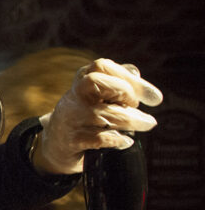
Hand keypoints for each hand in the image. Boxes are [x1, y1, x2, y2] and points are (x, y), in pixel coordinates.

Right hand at [32, 58, 162, 174]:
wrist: (56, 143)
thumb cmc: (83, 115)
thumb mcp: (93, 95)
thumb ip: (114, 82)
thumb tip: (136, 74)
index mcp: (81, 81)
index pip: (101, 66)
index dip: (128, 77)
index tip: (153, 96)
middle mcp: (74, 97)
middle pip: (95, 82)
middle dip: (124, 92)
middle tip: (136, 105)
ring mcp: (71, 118)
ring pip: (103, 114)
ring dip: (131, 120)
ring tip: (146, 124)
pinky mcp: (73, 140)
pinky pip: (100, 138)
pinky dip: (117, 139)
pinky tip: (125, 141)